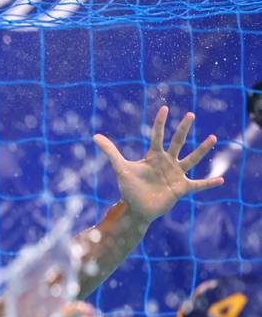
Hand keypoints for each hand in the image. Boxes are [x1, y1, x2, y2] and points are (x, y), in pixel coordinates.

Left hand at [93, 106, 221, 222]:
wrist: (136, 209)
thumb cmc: (129, 188)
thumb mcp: (120, 168)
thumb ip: (110, 151)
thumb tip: (94, 136)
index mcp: (153, 156)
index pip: (157, 136)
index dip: (160, 122)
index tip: (165, 108)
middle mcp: (167, 162)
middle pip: (177, 142)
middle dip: (183, 129)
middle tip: (190, 115)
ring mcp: (176, 174)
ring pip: (191, 159)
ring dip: (202, 149)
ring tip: (213, 137)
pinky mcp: (181, 188)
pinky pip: (198, 185)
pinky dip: (208, 184)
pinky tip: (221, 180)